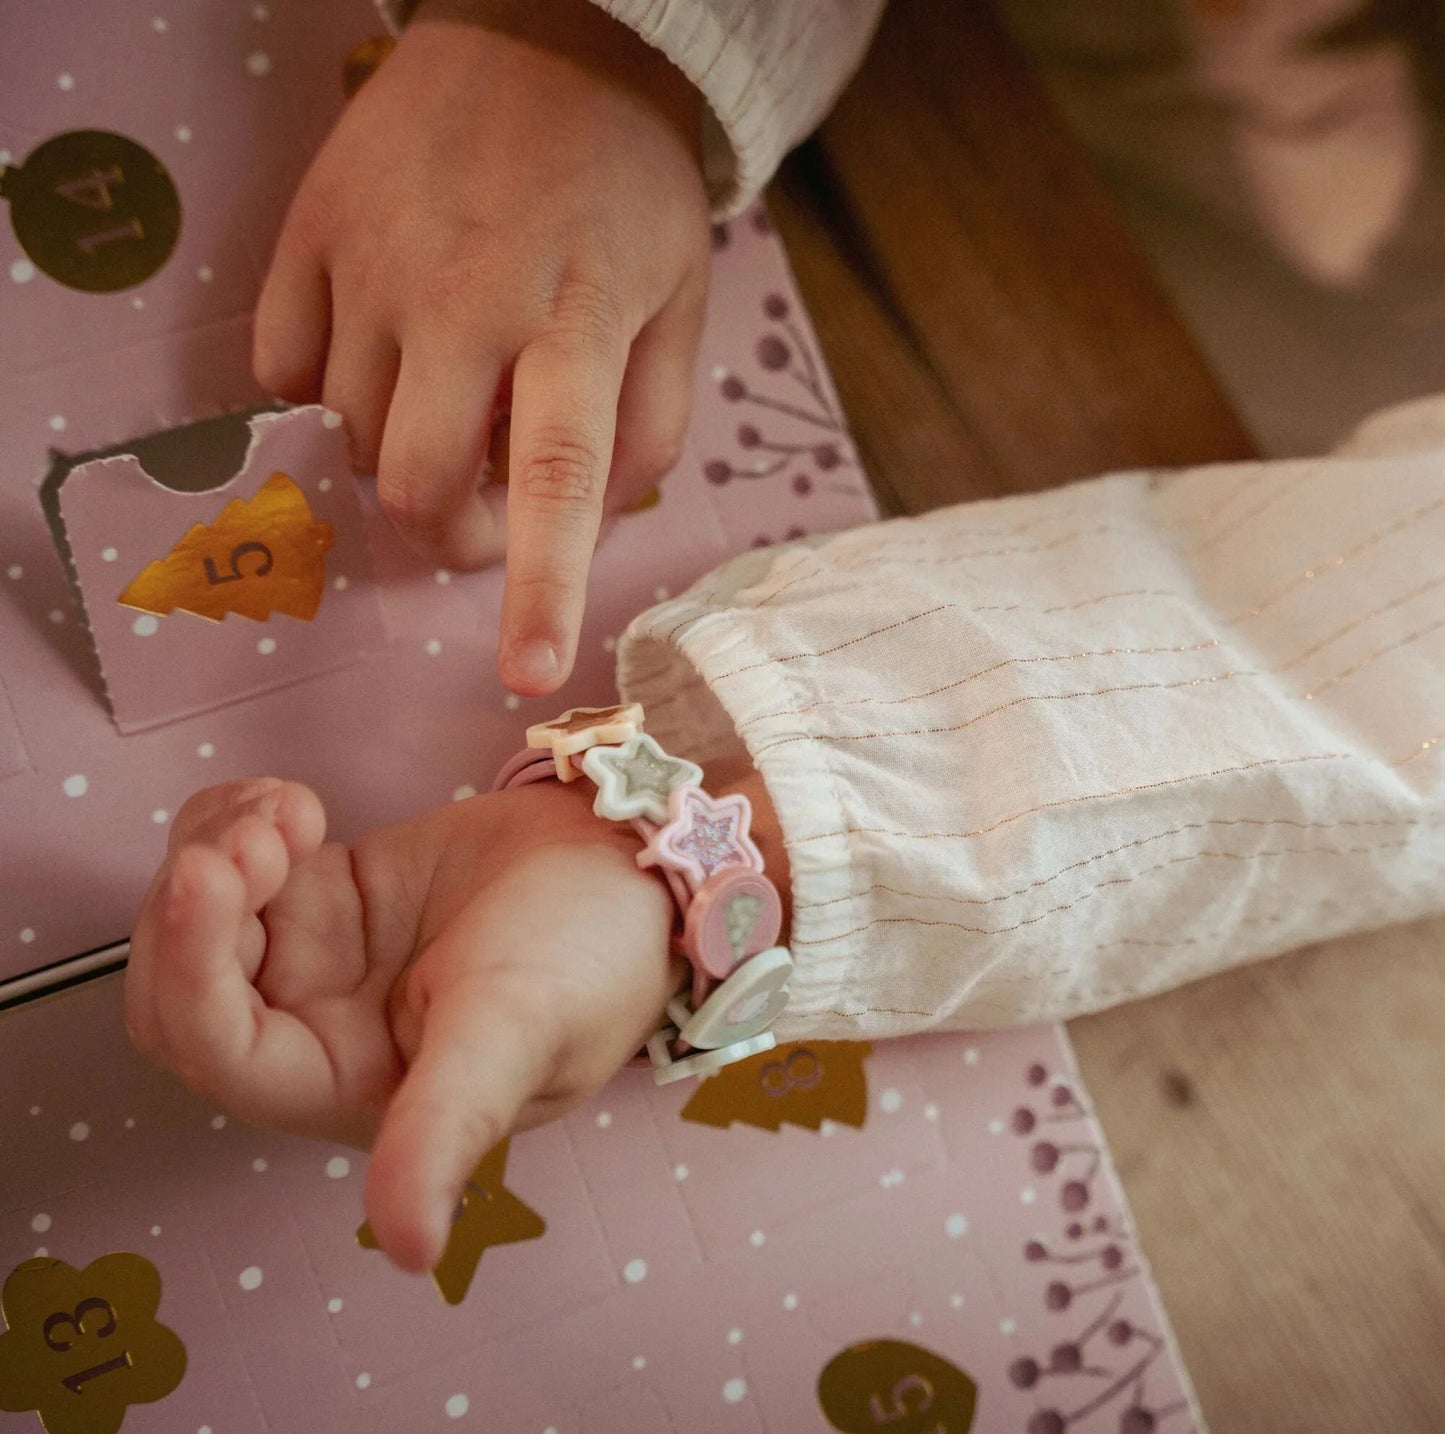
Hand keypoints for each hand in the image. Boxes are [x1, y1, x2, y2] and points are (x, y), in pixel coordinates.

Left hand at [124, 775, 680, 1272]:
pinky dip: (238, 820)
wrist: (632, 859)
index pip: (222, 1052)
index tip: (215, 872)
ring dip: (216, 850)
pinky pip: (237, 862)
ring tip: (293, 812)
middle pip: (182, 991)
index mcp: (357, 1088)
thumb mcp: (516, 1035)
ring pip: (195, 920)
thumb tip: (407, 1252)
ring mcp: (318, 959)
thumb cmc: (591, 955)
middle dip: (191, 909)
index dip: (192, 970)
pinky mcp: (326, 892)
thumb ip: (449, 1126)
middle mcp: (322, 1033)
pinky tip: (297, 802)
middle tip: (264, 839)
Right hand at [253, 0, 712, 694]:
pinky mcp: (306, 230)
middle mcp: (462, 299)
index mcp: (573, 323)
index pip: (555, 479)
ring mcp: (370, 263)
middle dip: (444, 532)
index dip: (540, 587)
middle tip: (480, 505)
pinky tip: (380, 351)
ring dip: (394, 449)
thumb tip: (587, 527)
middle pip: (413, 485)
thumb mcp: (680, 307)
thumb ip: (649, 430)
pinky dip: (324, 392)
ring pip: (345, 435)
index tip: (528, 674)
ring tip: (445, 390)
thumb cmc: (627, 192)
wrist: (547, 37)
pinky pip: (282, 370)